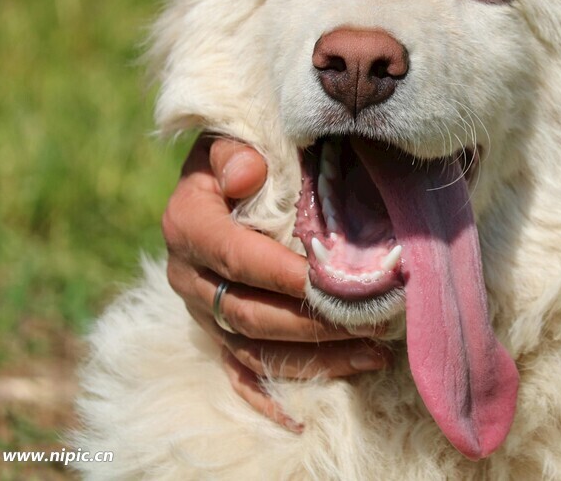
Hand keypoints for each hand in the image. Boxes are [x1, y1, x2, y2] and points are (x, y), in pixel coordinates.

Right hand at [162, 135, 388, 430]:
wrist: (217, 183)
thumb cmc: (236, 158)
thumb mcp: (227, 141)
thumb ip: (232, 153)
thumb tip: (249, 174)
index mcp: (188, 225)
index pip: (236, 257)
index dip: (281, 273)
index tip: (329, 280)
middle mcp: (188, 276)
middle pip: (248, 312)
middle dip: (311, 322)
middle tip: (369, 320)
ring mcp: (201, 312)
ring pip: (254, 348)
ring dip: (314, 357)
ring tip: (372, 353)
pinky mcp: (216, 334)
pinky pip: (239, 373)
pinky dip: (268, 396)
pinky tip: (300, 420)